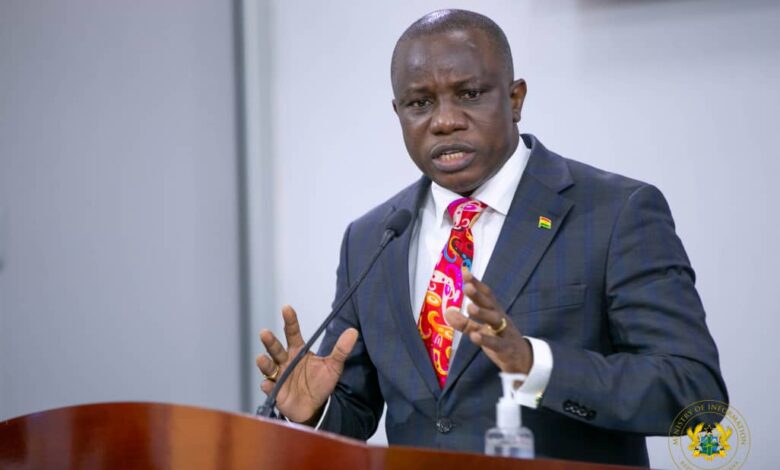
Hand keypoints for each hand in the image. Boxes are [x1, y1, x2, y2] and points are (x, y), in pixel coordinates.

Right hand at [256, 305, 357, 423]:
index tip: (286, 308)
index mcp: (298, 351)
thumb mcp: (333, 366)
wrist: (316, 407)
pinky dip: (267, 386)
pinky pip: (269, 388)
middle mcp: (286, 361)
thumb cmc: (321, 383)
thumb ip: (341, 349)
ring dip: (264, 363)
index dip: (290, 321)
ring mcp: (279, 376)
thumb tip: (353, 331)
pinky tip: (267, 384)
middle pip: (276, 348)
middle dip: (270, 341)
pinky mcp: (276, 392)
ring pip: (269, 367)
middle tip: (264, 332)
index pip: (292, 332)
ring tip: (262, 358)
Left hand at [444, 270, 532, 372]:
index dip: (476, 283)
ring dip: (483, 313)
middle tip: (467, 287)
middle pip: (490, 304)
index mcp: (495, 312)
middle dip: (478, 295)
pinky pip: (495, 343)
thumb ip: (464, 322)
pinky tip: (474, 336)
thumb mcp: (481, 330)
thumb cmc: (499, 340)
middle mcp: (500, 318)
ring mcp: (504, 332)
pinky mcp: (505, 348)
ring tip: (470, 308)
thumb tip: (447, 312)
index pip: (486, 294)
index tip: (465, 272)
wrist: (522, 360)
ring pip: (494, 320)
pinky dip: (485, 339)